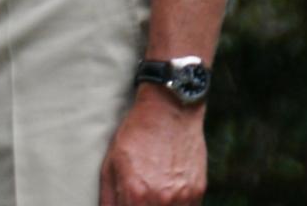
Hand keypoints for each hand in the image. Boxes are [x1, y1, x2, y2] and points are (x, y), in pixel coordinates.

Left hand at [98, 88, 206, 205]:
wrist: (169, 110)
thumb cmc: (136, 133)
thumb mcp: (111, 161)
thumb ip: (108, 196)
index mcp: (136, 193)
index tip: (128, 202)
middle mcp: (161, 199)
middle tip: (139, 196)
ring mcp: (182, 197)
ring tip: (155, 190)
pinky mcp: (198, 191)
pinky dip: (177, 205)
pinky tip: (168, 191)